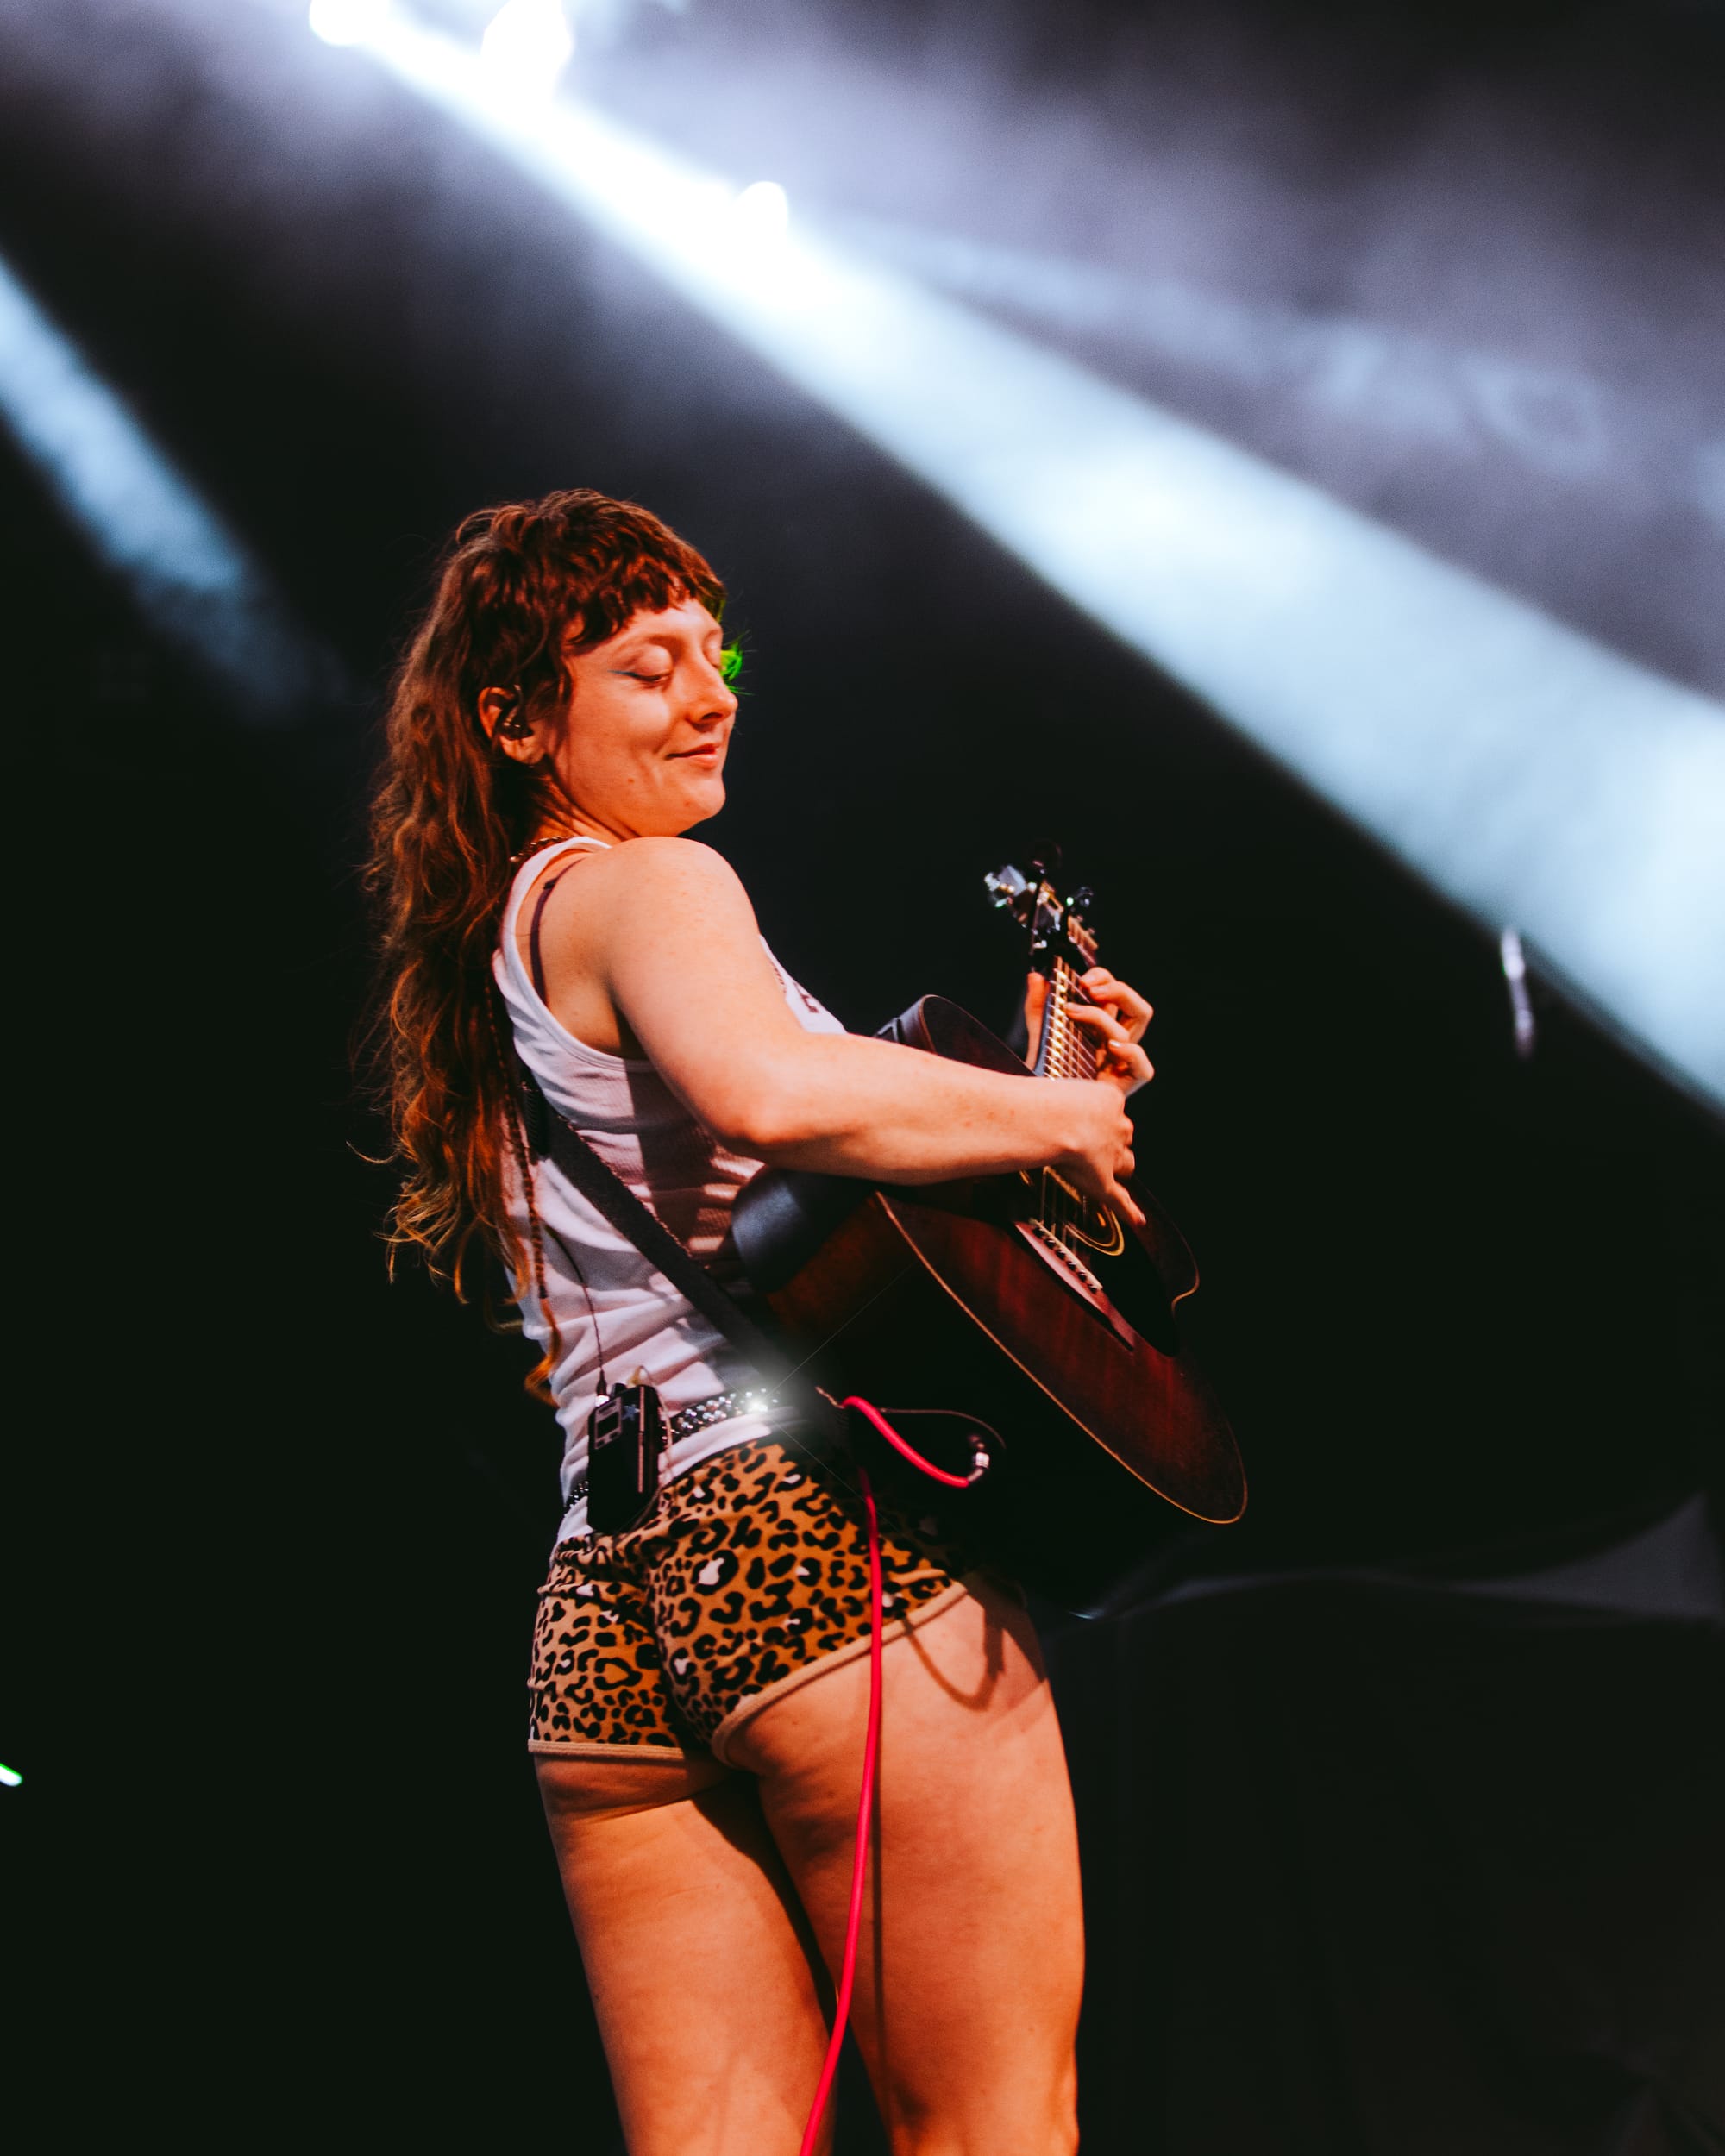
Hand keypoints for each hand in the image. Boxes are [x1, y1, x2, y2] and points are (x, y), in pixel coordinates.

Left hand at [1031, 966, 1151, 1096]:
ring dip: (1104, 1015)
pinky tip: (1110, 1048)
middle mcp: (1117, 1043)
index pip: (1116, 994)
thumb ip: (1038, 1006)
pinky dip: (1132, 1054)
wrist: (1042, 1109)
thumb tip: (1035, 977)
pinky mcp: (1124, 1085)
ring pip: (1136, 1032)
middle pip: (1137, 1008)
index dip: (1105, 979)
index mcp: (1104, 1027)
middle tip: (1088, 988)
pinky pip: (1144, 1069)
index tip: (1080, 978)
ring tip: (1075, 1012)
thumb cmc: (1048, 1073)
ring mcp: (1122, 1062)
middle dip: (1117, 990)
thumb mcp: (1041, 1035)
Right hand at [1052, 1081, 1144, 1227]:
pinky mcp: (1104, 1182)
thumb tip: (1044, 1098)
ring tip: (1108, 1172)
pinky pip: (1120, 1199)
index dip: (1103, 1117)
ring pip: (1125, 1163)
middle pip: (1124, 1137)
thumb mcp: (1063, 1087)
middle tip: (1095, 1143)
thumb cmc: (1050, 1102)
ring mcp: (1112, 1157)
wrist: (1056, 1121)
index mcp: (1110, 1100)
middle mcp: (1118, 1129)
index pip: (1114, 1110)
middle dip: (1113, 1141)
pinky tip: (1137, 1220)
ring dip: (1118, 1167)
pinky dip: (1129, 1211)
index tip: (1090, 1117)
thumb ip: (1064, 1097)